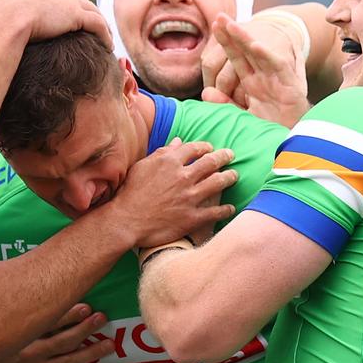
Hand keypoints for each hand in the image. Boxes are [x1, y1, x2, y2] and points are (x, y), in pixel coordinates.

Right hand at [0, 0, 110, 46]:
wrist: (4, 19)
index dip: (62, 6)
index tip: (67, 18)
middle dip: (85, 11)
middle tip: (92, 26)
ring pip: (91, 11)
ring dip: (100, 24)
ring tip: (106, 37)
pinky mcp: (76, 14)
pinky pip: (97, 23)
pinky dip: (105, 34)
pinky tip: (109, 45)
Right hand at [0, 304, 114, 362]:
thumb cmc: (2, 350)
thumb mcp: (3, 331)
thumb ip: (20, 313)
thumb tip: (39, 282)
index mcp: (21, 337)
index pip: (47, 323)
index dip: (67, 315)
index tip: (86, 306)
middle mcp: (31, 354)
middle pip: (63, 341)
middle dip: (85, 329)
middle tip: (102, 318)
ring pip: (71, 361)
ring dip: (93, 351)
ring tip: (109, 343)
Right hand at [108, 138, 237, 247]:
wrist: (127, 221)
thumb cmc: (130, 193)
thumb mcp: (142, 167)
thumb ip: (162, 153)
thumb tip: (178, 141)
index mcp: (170, 162)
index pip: (195, 148)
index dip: (205, 147)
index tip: (210, 148)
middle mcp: (183, 177)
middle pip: (211, 162)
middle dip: (224, 157)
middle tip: (231, 155)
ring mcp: (189, 197)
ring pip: (218, 183)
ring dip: (230, 178)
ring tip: (235, 176)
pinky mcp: (192, 217)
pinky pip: (215, 212)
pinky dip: (225, 209)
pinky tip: (231, 208)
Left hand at [201, 14, 310, 127]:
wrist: (297, 138)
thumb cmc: (273, 125)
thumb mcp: (244, 114)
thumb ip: (225, 104)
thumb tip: (206, 92)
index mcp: (252, 81)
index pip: (236, 58)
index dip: (225, 42)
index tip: (214, 26)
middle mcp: (263, 76)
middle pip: (246, 51)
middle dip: (233, 33)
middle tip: (220, 16)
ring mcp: (276, 79)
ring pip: (260, 54)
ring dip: (246, 39)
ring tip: (232, 26)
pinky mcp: (290, 85)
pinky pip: (278, 67)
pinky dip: (268, 56)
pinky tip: (256, 46)